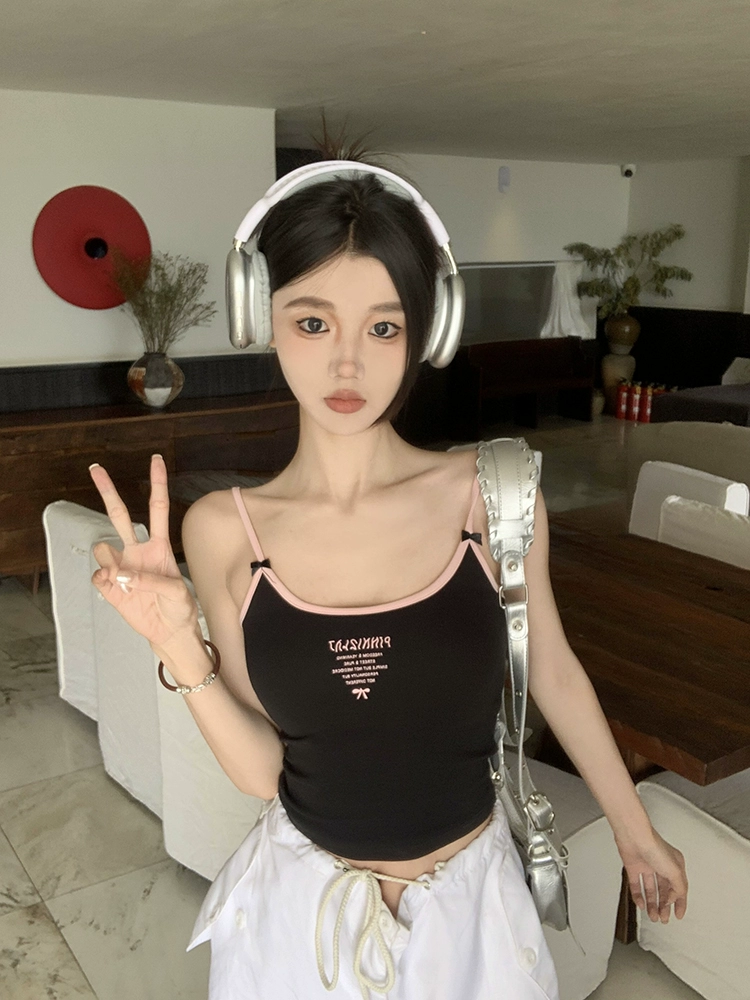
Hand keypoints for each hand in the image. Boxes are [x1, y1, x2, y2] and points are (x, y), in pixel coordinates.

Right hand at [88, 454, 198, 648]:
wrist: (170, 632)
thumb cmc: (179, 607)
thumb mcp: (177, 592)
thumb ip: (152, 581)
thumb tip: (120, 575)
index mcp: (159, 546)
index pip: (157, 508)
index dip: (157, 484)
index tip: (156, 459)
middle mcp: (137, 551)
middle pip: (119, 515)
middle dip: (108, 491)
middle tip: (96, 468)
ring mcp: (121, 567)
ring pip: (102, 547)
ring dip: (109, 559)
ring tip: (124, 578)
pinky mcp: (110, 587)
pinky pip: (98, 575)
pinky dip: (105, 580)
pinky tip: (117, 589)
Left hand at [616, 827, 687, 922]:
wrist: (633, 837)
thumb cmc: (654, 847)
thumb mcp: (675, 871)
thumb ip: (678, 888)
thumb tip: (672, 900)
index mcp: (675, 865)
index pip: (680, 888)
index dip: (680, 903)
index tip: (678, 915)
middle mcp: (661, 866)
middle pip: (664, 891)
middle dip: (665, 906)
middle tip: (663, 918)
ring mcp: (647, 866)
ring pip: (651, 890)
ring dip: (652, 904)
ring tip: (653, 916)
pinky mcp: (633, 867)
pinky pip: (636, 886)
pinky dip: (638, 896)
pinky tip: (641, 905)